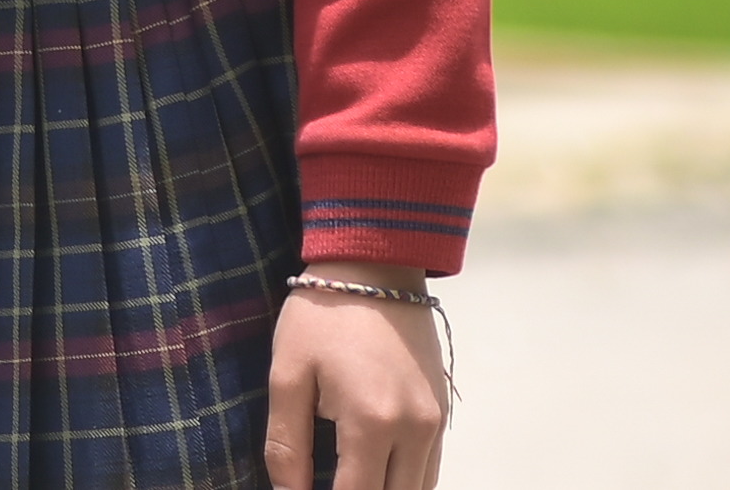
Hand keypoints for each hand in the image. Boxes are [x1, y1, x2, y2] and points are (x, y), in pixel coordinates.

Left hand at [266, 266, 449, 489]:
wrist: (375, 263)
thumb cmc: (321, 315)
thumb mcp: (287, 374)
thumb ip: (286, 444)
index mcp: (371, 422)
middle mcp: (414, 429)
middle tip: (328, 482)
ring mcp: (435, 422)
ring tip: (348, 477)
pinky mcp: (443, 411)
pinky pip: (430, 469)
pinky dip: (404, 481)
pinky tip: (375, 472)